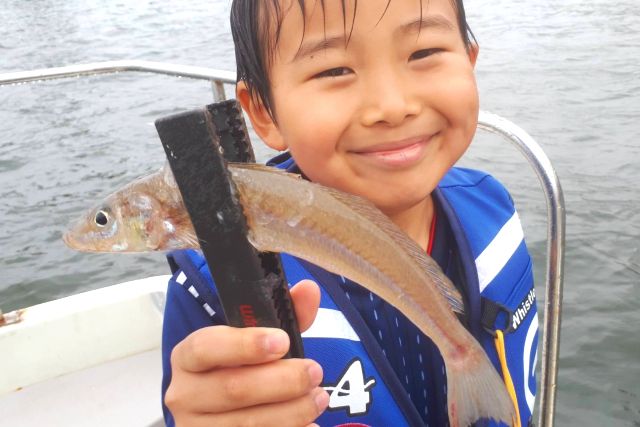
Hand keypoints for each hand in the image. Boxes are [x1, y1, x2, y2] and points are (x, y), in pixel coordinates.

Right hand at [165, 280, 327, 426]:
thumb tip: (309, 290)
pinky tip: (310, 424)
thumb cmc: (242, 367)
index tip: (283, 341)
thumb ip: (285, 314)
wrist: (221, 412)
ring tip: (319, 397)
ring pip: (247, 425)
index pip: (206, 347)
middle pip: (233, 389)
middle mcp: (184, 394)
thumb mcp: (258, 339)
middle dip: (282, 381)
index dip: (245, 344)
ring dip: (292, 411)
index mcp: (188, 356)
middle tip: (314, 371)